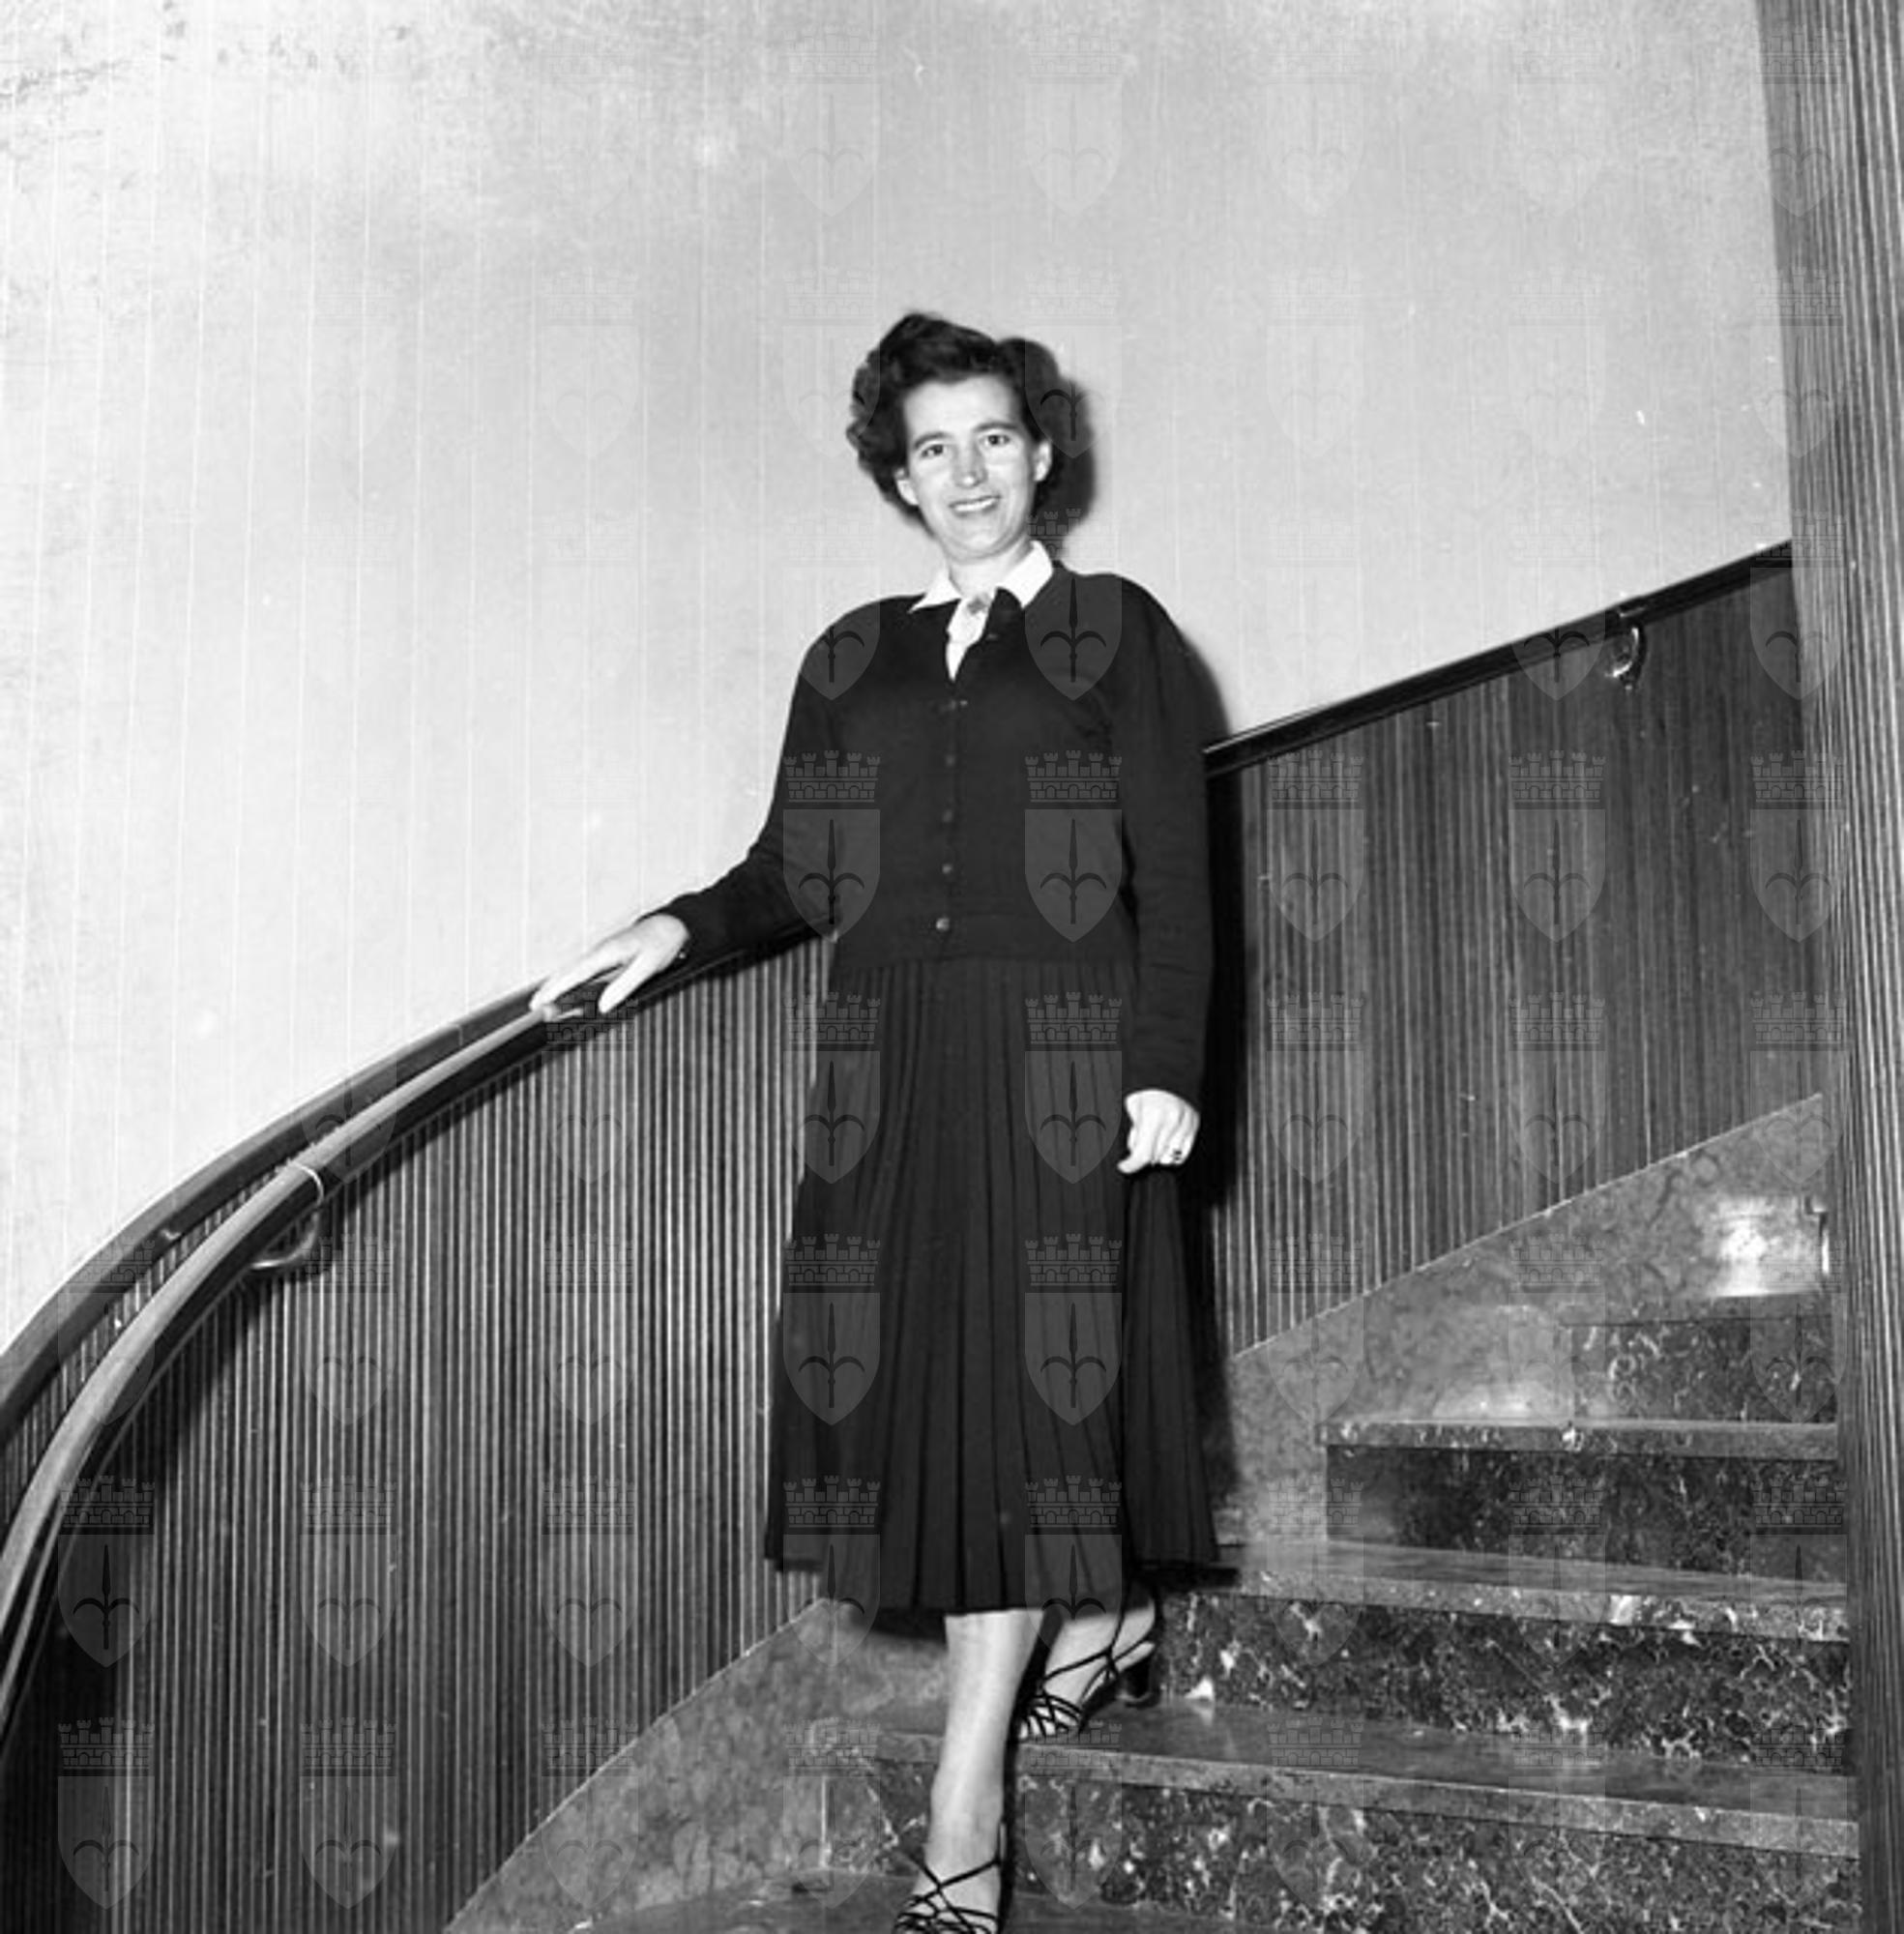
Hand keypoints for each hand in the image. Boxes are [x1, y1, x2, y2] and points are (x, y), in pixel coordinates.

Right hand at [528, 913, 689, 1016]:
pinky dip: (569, 978)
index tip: (539, 1002)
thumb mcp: (648, 967)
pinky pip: (582, 968)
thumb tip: (603, 1006)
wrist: (672, 925)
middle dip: (549, 988)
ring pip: (572, 968)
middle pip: (567, 971)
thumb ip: (625, 986)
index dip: (554, 989)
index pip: (574, 974)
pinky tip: (565, 988)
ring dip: (557, 983)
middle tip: (533, 1007)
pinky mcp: (606, 954)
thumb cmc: (662, 943)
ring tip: (542, 1001)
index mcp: (607, 952)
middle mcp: (599, 950)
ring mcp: (602, 951)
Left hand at [1118, 1089, 1199, 1173]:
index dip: (1131, 1165)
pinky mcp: (1195, 1126)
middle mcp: (1173, 1121)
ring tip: (1153, 1136)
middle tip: (1139, 1138)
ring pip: (1169, 1158)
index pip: (1143, 1154)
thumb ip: (1134, 1133)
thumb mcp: (1132, 1108)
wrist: (1168, 1072)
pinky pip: (1182, 1154)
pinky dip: (1171, 1153)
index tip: (1123, 1166)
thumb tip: (1131, 1155)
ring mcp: (1186, 1124)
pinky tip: (1164, 1141)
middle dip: (1143, 1153)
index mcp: (1154, 1115)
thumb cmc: (1145, 1091)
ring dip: (1157, 1154)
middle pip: (1154, 1158)